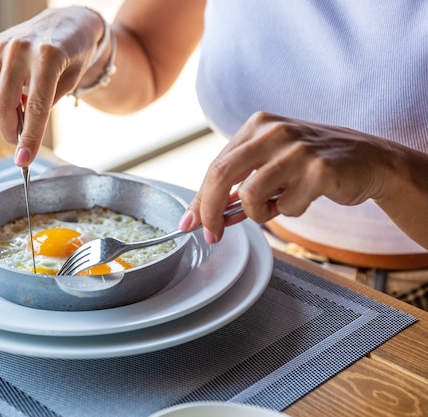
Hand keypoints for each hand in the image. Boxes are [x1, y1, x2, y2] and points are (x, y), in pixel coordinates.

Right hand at [0, 7, 103, 166]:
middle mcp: (20, 49)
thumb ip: (46, 107)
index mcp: (48, 57)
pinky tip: (17, 90)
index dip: (29, 139)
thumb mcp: (70, 83)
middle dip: (11, 131)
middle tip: (22, 142)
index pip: (35, 109)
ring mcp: (2, 45)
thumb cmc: (76, 54)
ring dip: (3, 114)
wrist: (69, 21)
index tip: (23, 161)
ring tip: (23, 110)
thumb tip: (22, 135)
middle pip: (2, 106)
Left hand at [180, 112, 394, 243]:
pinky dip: (290, 211)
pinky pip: (286, 207)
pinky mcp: (319, 170)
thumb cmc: (314, 163)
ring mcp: (297, 149)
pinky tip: (305, 197)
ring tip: (277, 206)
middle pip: (221, 175)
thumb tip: (204, 214)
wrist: (370, 160)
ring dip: (258, 214)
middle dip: (210, 212)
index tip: (190, 223)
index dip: (199, 199)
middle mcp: (274, 131)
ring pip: (250, 196)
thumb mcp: (272, 162)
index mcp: (258, 125)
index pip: (215, 166)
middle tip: (212, 235)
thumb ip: (240, 182)